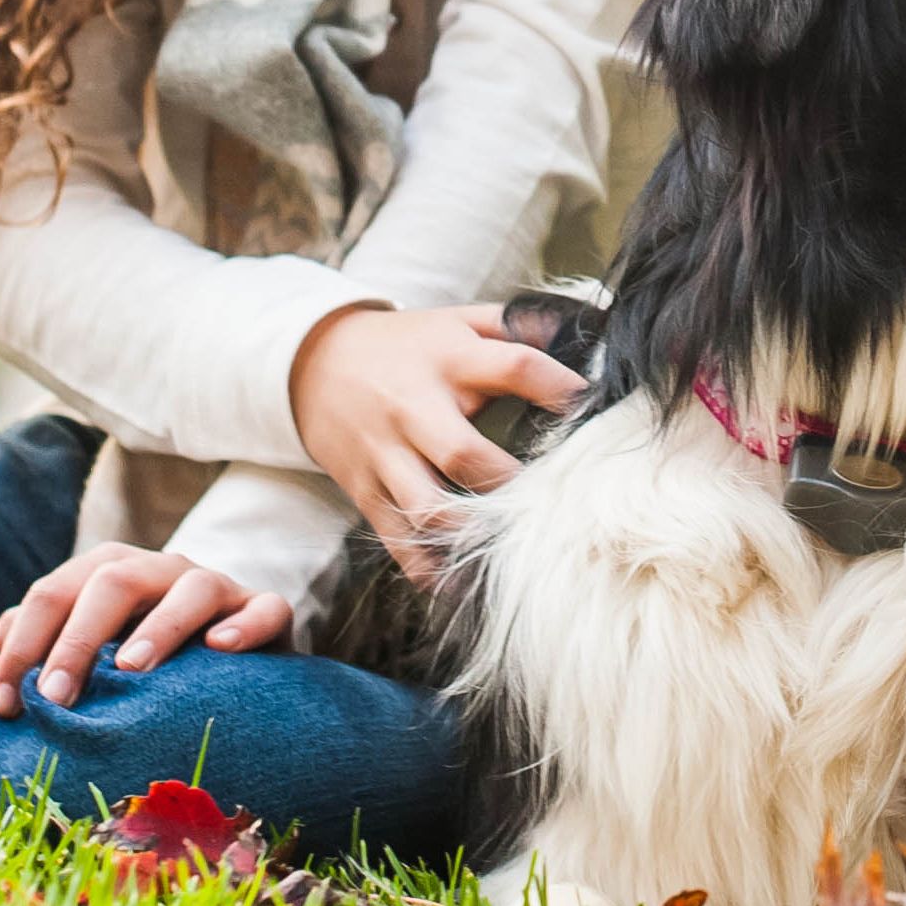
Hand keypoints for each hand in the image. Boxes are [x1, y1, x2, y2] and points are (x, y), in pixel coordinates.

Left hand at [0, 543, 289, 717]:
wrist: (235, 661)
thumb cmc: (149, 659)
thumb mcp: (96, 645)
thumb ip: (47, 637)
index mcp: (111, 571)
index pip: (54, 592)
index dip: (24, 645)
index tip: (7, 705)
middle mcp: (162, 570)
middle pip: (113, 581)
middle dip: (76, 638)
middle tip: (55, 696)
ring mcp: (217, 587)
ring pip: (189, 590)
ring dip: (157, 626)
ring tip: (131, 670)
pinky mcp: (264, 611)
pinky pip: (264, 609)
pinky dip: (244, 625)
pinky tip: (221, 649)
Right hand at [288, 302, 582, 578]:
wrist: (312, 363)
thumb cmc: (407, 345)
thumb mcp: (458, 320)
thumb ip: (521, 324)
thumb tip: (592, 328)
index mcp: (448, 359)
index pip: (512, 367)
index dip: (557, 386)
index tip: (592, 406)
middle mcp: (415, 408)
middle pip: (464, 454)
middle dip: (511, 484)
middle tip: (552, 502)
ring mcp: (386, 454)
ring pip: (428, 509)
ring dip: (472, 535)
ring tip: (511, 547)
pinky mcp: (366, 491)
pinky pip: (399, 541)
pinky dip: (431, 570)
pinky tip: (462, 585)